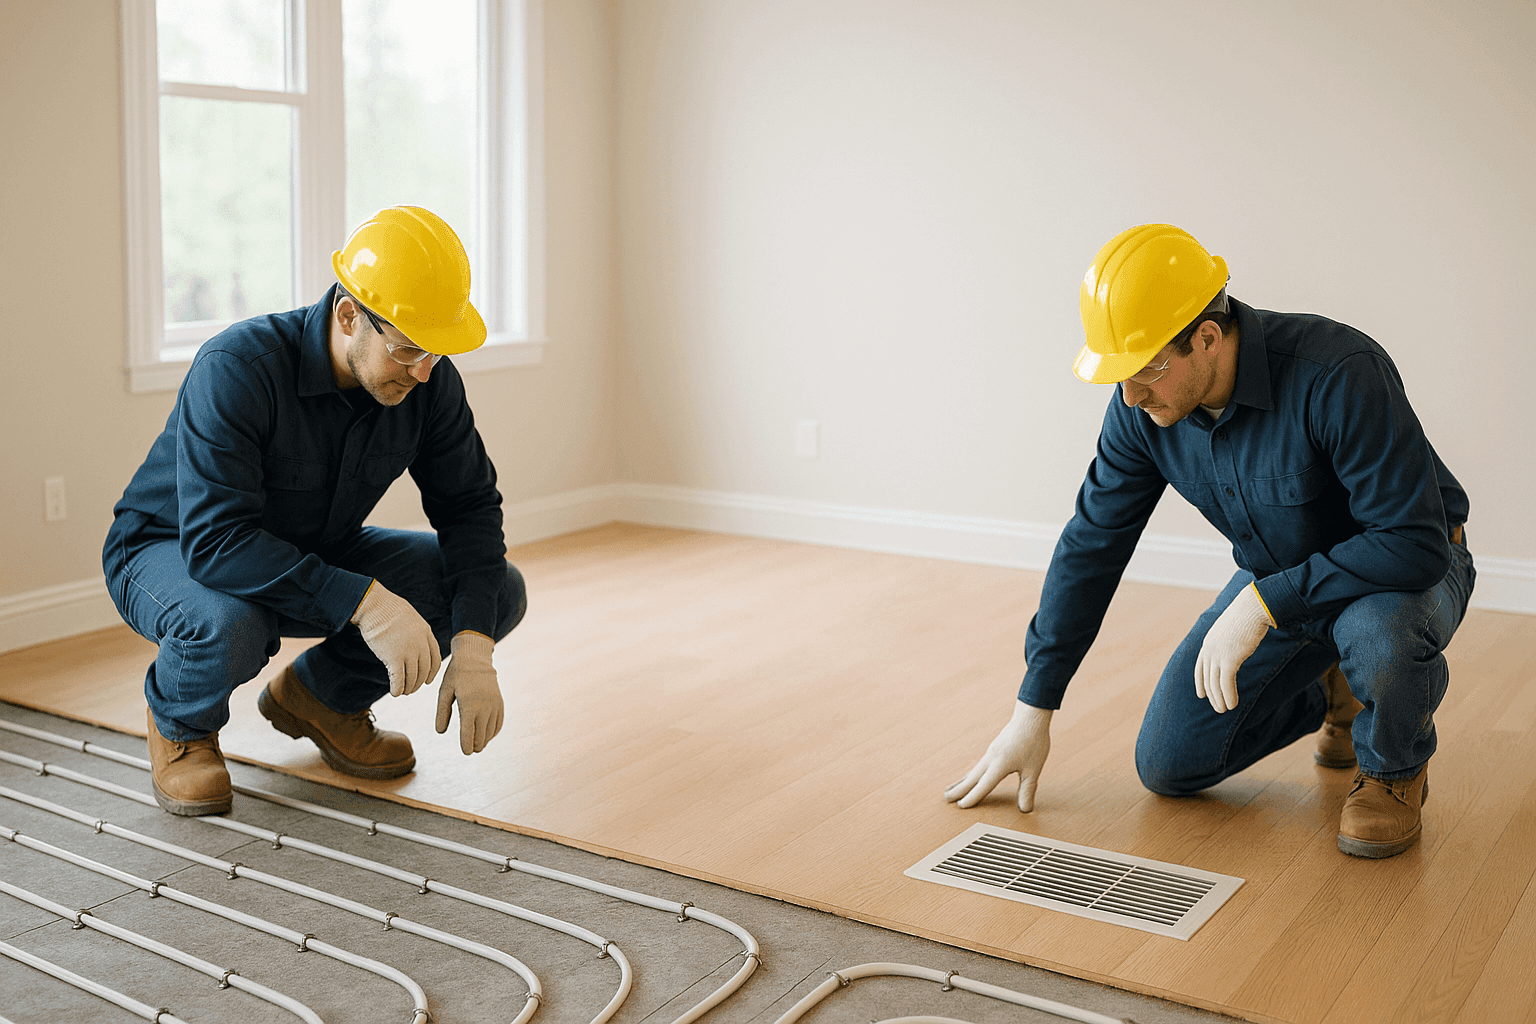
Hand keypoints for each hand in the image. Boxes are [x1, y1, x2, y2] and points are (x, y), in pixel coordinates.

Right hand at [351, 581, 441, 697]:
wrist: (375, 605)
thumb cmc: (387, 608)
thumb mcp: (410, 617)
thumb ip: (415, 631)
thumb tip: (412, 640)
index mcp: (426, 632)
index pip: (435, 657)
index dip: (431, 672)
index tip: (427, 680)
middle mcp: (420, 643)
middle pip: (424, 669)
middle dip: (418, 682)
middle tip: (412, 689)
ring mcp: (408, 651)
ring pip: (412, 677)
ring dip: (408, 687)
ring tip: (403, 692)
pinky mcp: (394, 658)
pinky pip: (399, 679)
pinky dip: (398, 688)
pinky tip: (394, 693)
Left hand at [436, 631, 503, 754]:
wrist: (476, 659)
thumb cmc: (456, 675)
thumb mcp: (444, 692)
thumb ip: (442, 713)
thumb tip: (441, 732)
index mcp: (469, 706)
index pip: (469, 735)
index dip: (467, 746)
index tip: (465, 752)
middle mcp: (484, 708)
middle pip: (481, 737)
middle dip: (475, 746)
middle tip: (470, 749)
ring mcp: (494, 705)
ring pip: (491, 732)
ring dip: (484, 740)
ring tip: (477, 744)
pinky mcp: (500, 703)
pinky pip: (499, 723)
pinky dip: (493, 732)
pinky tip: (487, 734)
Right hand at [944, 700, 1052, 811]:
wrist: (1030, 716)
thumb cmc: (1033, 742)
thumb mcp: (1033, 769)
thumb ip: (1027, 790)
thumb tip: (1025, 810)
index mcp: (999, 765)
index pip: (983, 785)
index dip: (972, 797)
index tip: (961, 806)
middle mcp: (991, 758)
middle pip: (971, 777)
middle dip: (958, 789)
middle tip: (945, 798)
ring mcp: (991, 752)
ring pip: (973, 771)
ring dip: (961, 781)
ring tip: (950, 789)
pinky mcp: (993, 749)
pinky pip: (978, 765)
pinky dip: (971, 774)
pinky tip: (970, 776)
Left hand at [1194, 583, 1273, 713]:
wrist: (1254, 607)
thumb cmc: (1247, 616)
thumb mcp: (1232, 629)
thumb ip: (1228, 640)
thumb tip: (1233, 647)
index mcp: (1208, 642)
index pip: (1200, 667)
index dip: (1200, 682)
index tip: (1201, 695)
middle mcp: (1209, 649)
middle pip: (1206, 678)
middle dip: (1211, 695)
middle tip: (1217, 708)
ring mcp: (1218, 654)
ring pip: (1214, 683)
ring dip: (1219, 699)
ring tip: (1224, 710)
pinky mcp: (1230, 659)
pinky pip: (1226, 683)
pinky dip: (1228, 695)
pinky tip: (1233, 705)